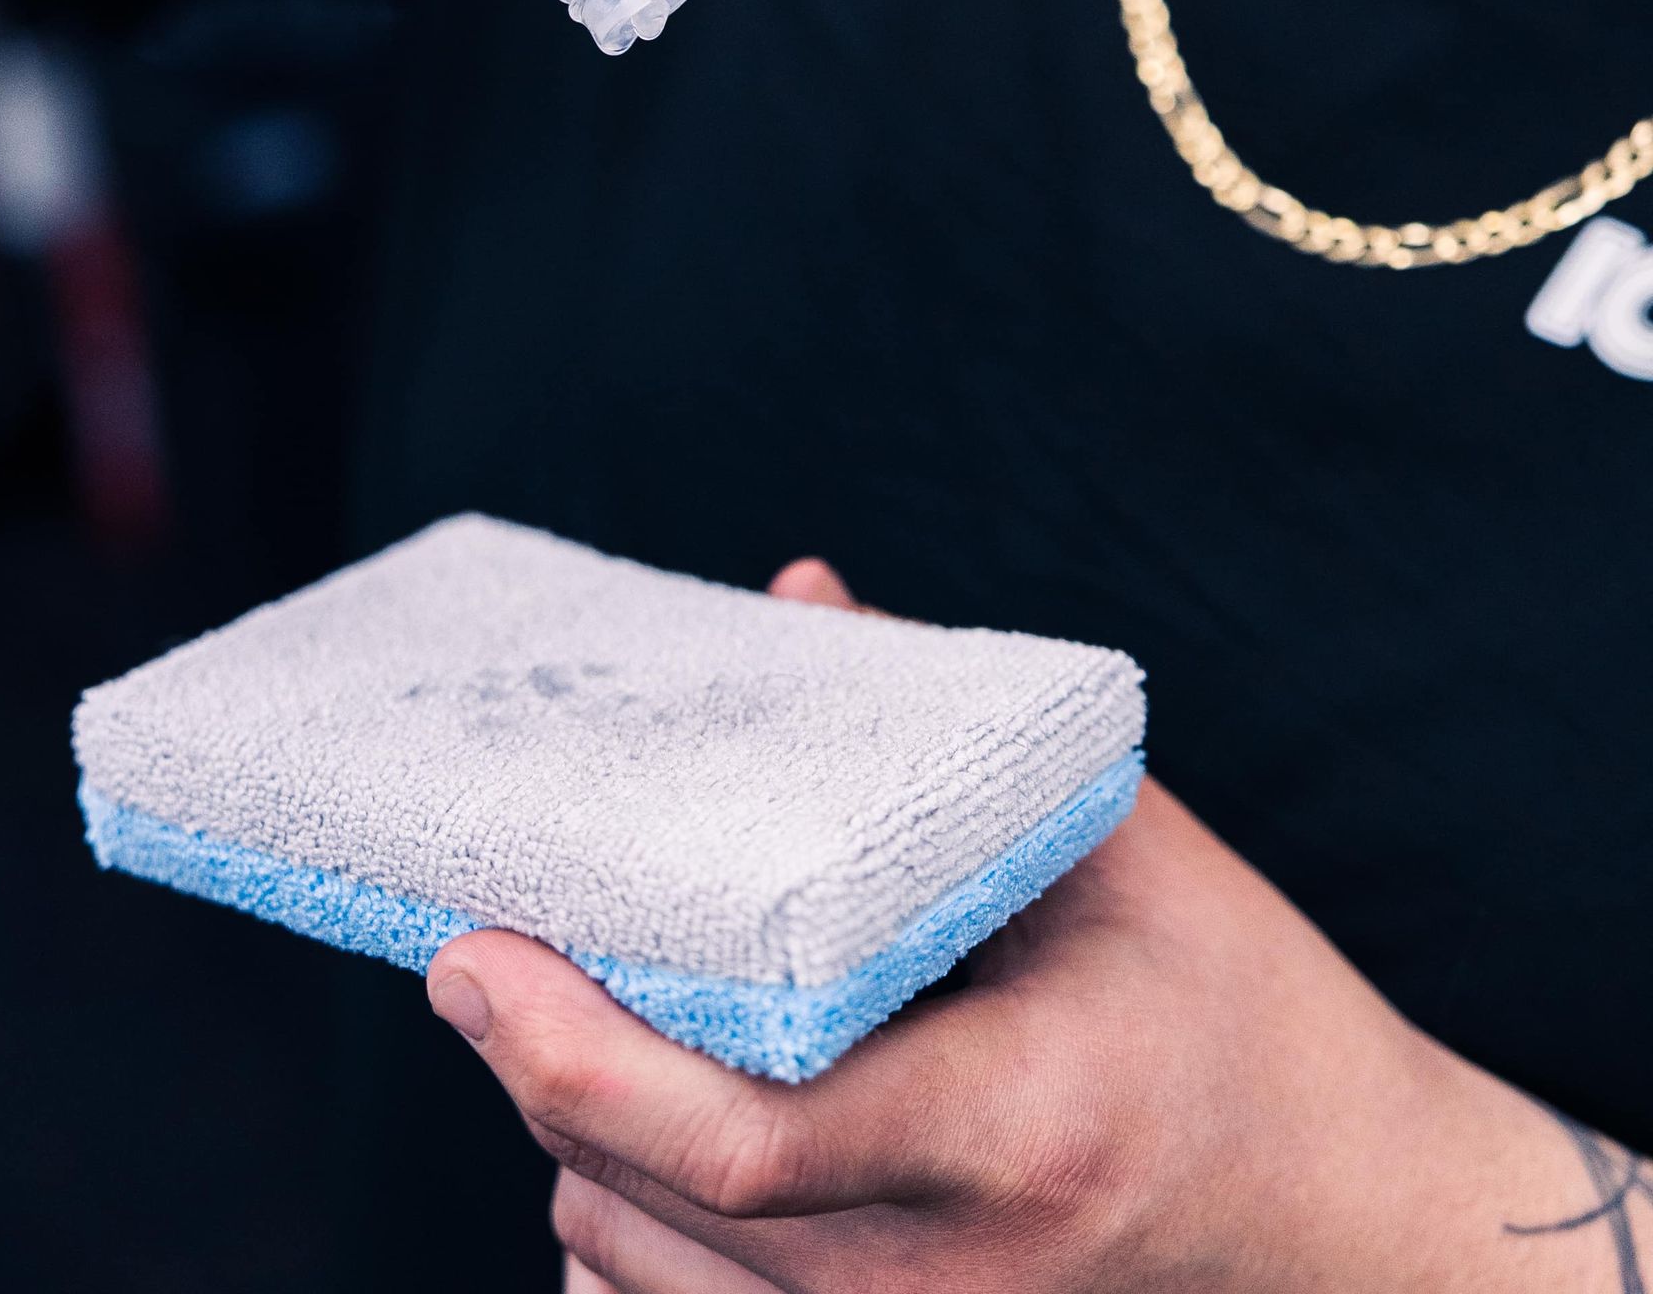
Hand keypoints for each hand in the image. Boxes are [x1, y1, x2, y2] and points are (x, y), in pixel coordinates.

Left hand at [427, 562, 1626, 1293]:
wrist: (1350, 1228)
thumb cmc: (1247, 1024)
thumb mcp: (1126, 852)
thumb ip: (946, 730)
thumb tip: (794, 598)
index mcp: (1016, 1129)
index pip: (744, 1135)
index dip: (573, 1048)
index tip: (473, 944)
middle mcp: (949, 1283)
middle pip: (652, 1207)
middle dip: (533, 1070)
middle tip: (482, 948)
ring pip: (638, 1278)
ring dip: (574, 1144)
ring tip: (573, 1019)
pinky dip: (625, 1236)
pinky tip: (643, 1141)